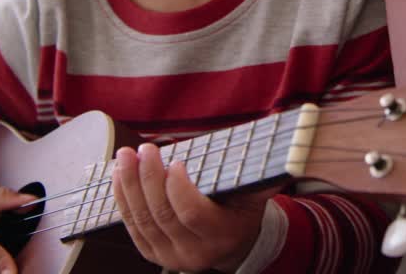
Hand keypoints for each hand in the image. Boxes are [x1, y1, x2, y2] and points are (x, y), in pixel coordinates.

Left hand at [111, 143, 277, 271]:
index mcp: (222, 237)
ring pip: (143, 221)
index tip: (176, 159)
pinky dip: (123, 200)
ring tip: (125, 156)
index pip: (193, 214)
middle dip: (148, 179)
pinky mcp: (153, 255)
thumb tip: (288, 154)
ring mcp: (171, 257)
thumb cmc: (242, 210)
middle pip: (163, 215)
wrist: (231, 245)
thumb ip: (264, 175)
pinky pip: (132, 227)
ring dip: (130, 186)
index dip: (179, 188)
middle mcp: (194, 254)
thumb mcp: (256, 194)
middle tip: (144, 149)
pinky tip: (118, 176)